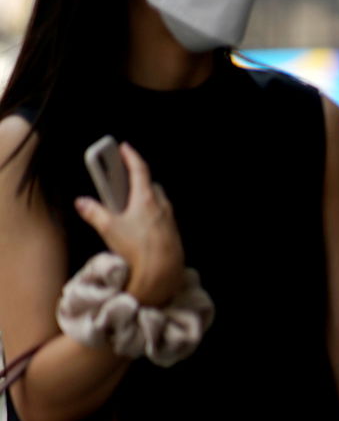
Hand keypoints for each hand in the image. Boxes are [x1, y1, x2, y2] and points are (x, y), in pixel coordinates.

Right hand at [73, 144, 184, 305]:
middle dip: (137, 180)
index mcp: (146, 198)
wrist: (163, 272)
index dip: (130, 156)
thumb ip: (94, 213)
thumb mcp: (109, 229)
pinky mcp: (172, 233)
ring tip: (128, 206)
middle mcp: (161, 206)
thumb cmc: (139, 249)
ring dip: (144, 199)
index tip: (124, 148)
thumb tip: (82, 203)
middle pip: (150, 185)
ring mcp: (169, 219)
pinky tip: (140, 227)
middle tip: (123, 180)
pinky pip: (161, 217)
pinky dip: (151, 215)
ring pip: (157, 201)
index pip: (139, 169)